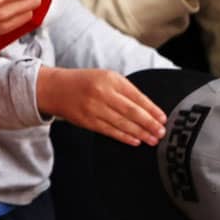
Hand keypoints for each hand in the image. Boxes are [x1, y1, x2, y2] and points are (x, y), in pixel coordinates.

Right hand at [36, 65, 165, 145]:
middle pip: (131, 112)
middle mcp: (102, 93)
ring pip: (121, 123)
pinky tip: (135, 141)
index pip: (136, 96)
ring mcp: (93, 108)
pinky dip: (124, 137)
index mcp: (111, 79)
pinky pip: (109, 131)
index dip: (151, 109)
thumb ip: (125, 90)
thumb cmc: (86, 82)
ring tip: (152, 140)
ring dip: (139, 133)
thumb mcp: (106, 78)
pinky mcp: (87, 121)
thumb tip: (148, 110)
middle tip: (162, 133)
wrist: (56, 89)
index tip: (163, 118)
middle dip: (149, 124)